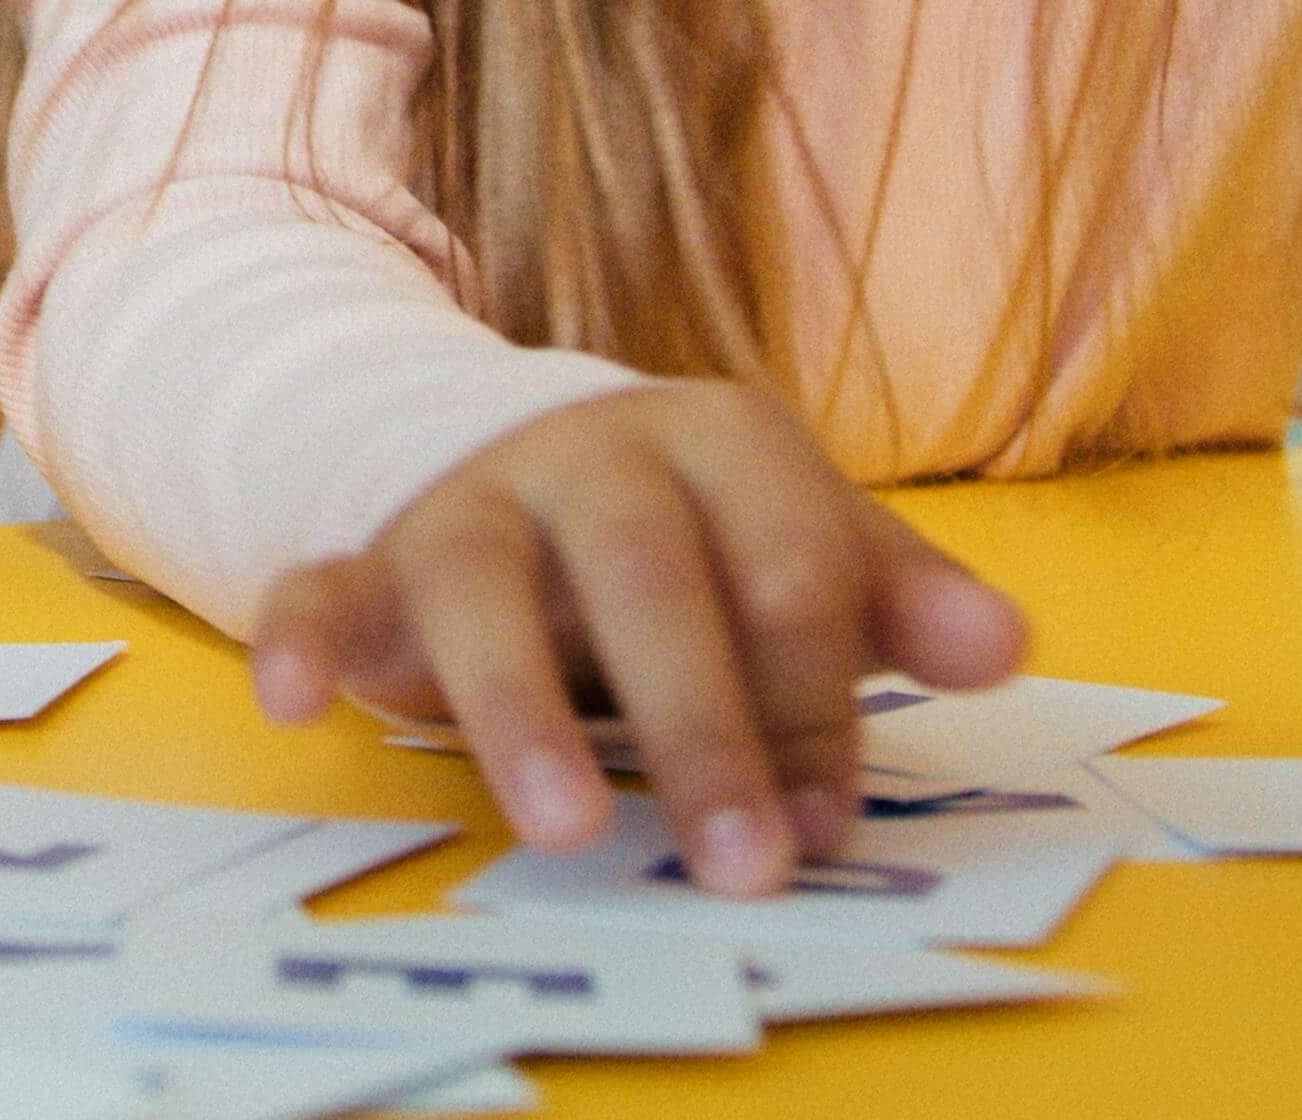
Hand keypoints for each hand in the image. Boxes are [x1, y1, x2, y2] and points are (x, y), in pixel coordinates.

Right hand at [244, 379, 1026, 893]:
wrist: (524, 457)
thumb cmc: (693, 535)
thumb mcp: (800, 545)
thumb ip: (895, 601)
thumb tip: (1004, 646)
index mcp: (721, 439)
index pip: (787, 562)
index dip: (816, 701)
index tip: (827, 829)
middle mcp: (594, 450)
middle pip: (649, 572)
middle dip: (702, 724)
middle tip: (742, 862)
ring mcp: (475, 499)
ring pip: (485, 580)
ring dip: (521, 704)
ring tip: (563, 827)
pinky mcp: (375, 554)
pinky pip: (323, 580)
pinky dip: (300, 630)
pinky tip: (297, 698)